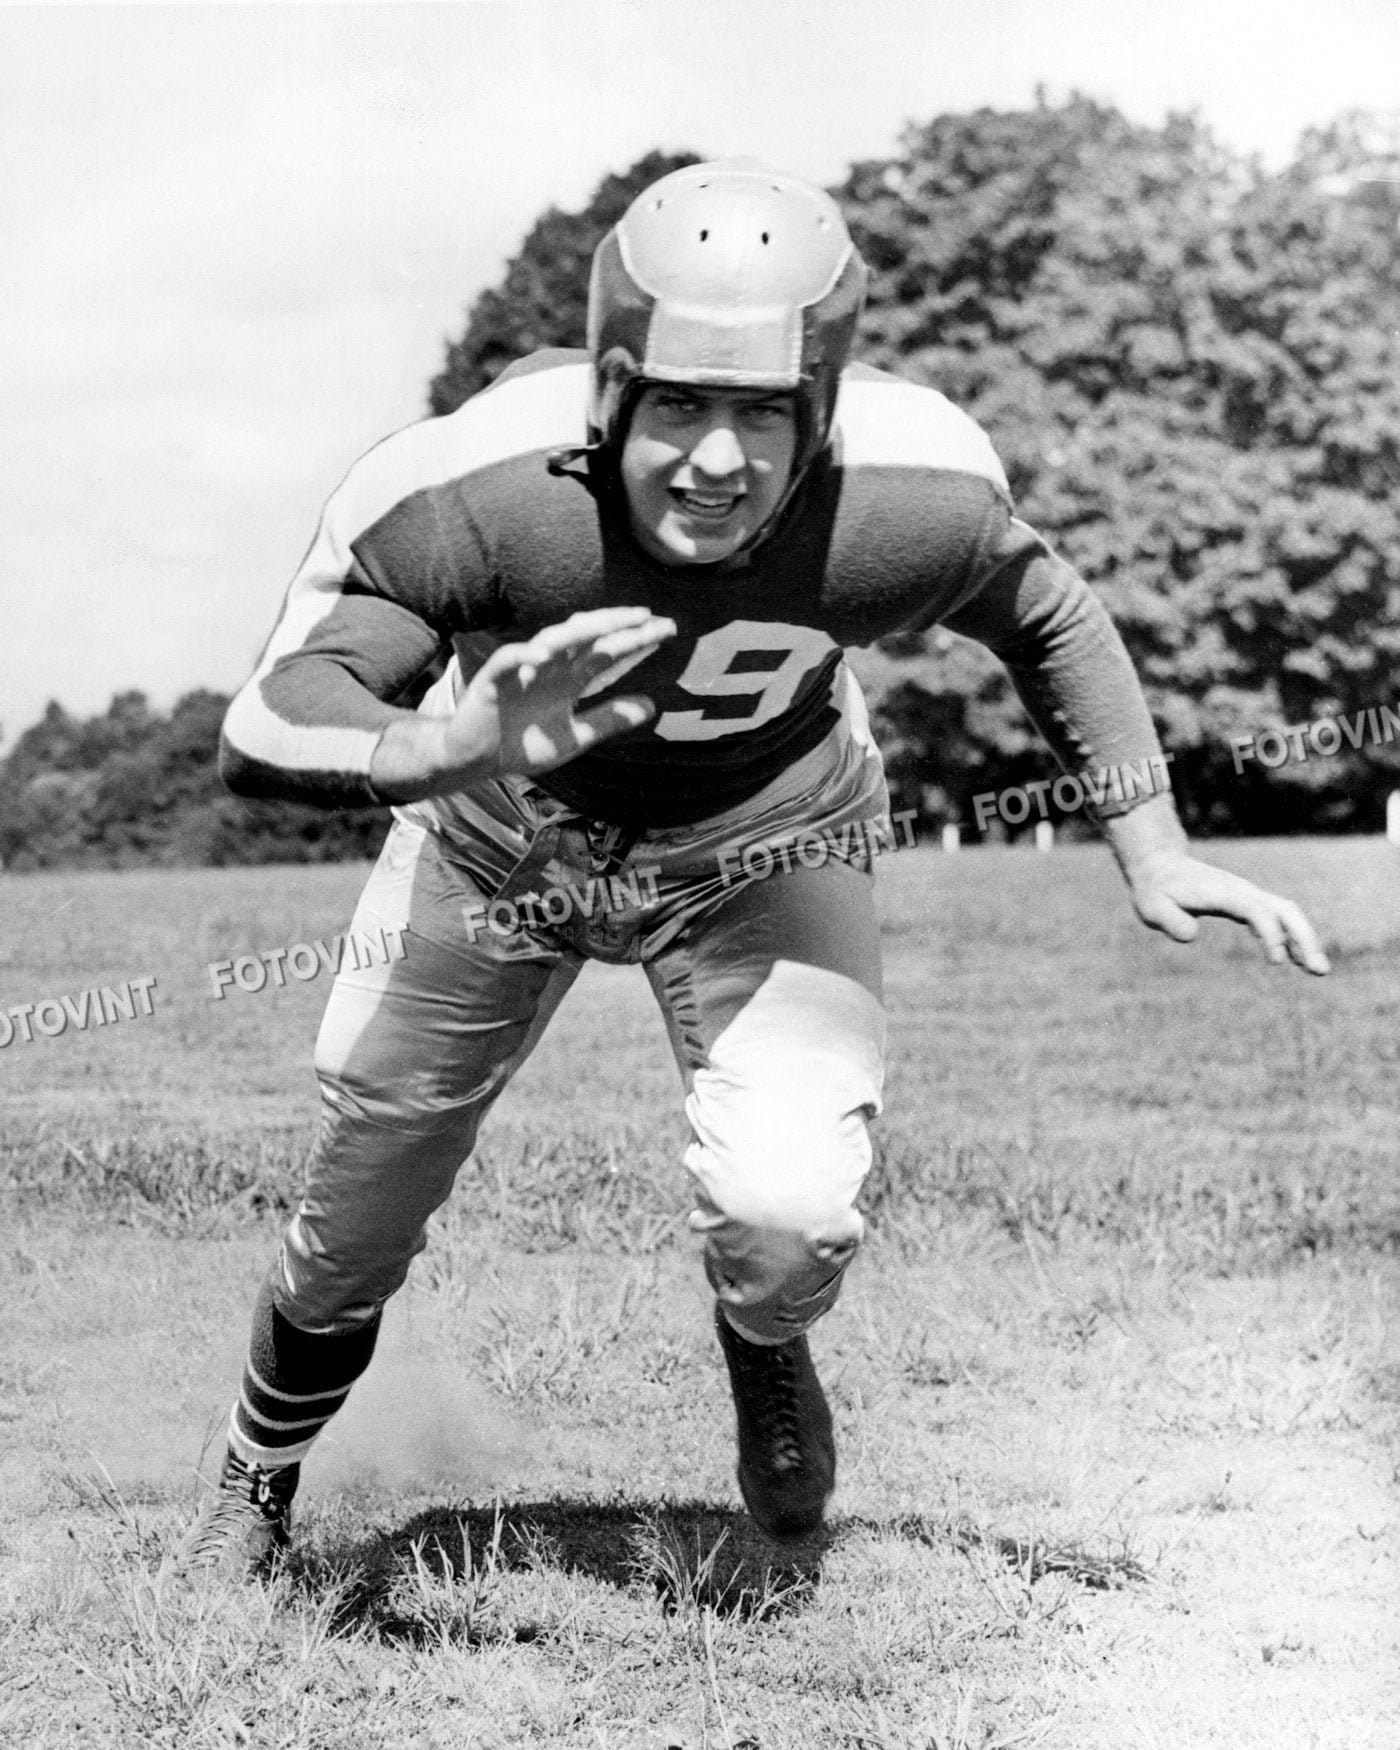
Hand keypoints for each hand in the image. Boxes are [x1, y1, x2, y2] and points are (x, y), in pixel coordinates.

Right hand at [443, 607, 675, 779]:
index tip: (668, 630)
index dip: (636, 640)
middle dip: (616, 626)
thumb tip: (652, 705)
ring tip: (606, 624)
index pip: (608, 653)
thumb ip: (608, 719)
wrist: (475, 760)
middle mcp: (550, 667)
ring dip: (577, 631)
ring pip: (552, 640)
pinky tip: (542, 655)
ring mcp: (522, 670)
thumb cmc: (522, 744)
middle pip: (587, 638)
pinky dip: (523, 656)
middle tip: (648, 617)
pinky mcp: (492, 680)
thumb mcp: (574, 736)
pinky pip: (508, 660)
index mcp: (570, 679)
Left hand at [1126, 848, 1329, 975]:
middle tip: (1320, 970)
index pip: (1258, 911)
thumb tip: (1192, 935)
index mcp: (1224, 894)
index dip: (1272, 934)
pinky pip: (1277, 919)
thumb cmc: (1155, 890)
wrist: (1160, 867)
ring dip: (1305, 940)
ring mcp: (1247, 896)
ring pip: (1287, 914)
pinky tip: (1297, 961)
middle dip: (1305, 938)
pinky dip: (1291, 939)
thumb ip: (1169, 920)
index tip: (1277, 962)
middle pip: (1285, 910)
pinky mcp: (1246, 904)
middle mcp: (1243, 892)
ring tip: (1319, 971)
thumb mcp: (1152, 907)